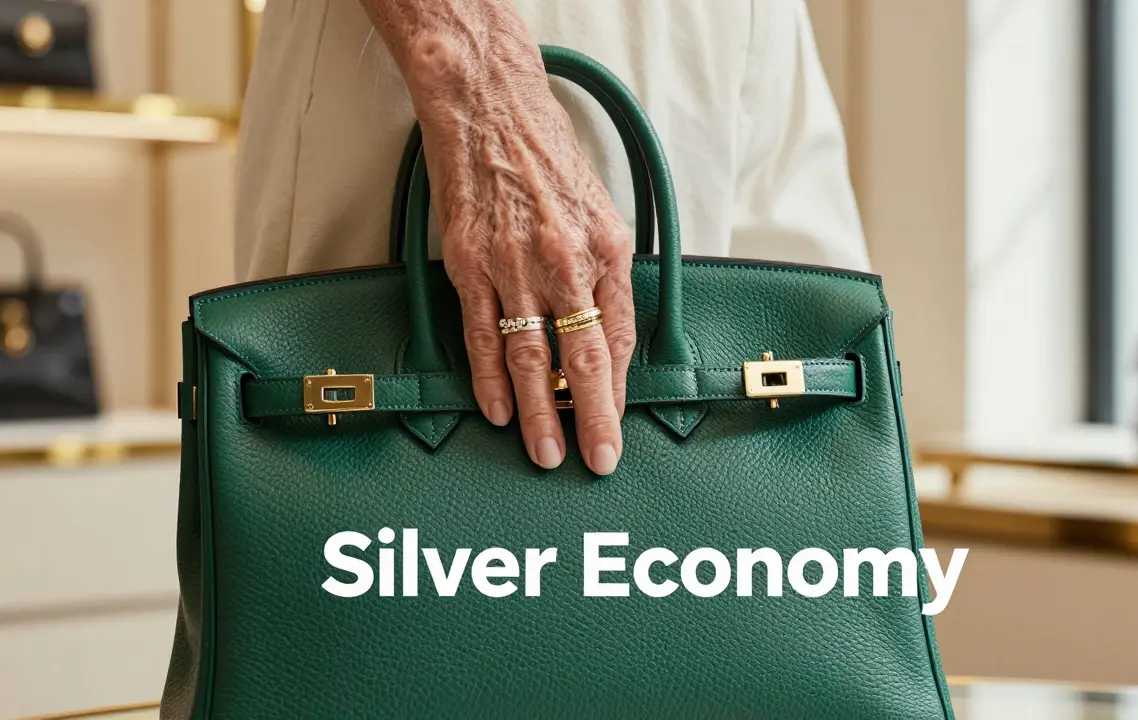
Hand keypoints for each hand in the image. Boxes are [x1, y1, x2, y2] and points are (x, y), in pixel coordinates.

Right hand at [366, 0, 634, 474]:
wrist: (490, 111)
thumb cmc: (548, 157)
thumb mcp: (601, 209)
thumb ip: (605, 270)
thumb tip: (605, 329)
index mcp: (607, 250)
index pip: (620, 337)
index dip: (619, 389)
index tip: (618, 426)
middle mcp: (566, 263)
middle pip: (584, 359)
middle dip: (592, 418)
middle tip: (594, 462)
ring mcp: (515, 267)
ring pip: (532, 358)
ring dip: (539, 412)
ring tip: (546, 452)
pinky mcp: (470, 266)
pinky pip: (482, 336)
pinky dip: (490, 378)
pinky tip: (498, 410)